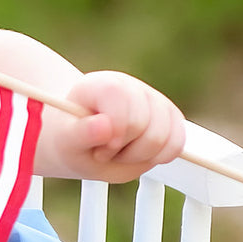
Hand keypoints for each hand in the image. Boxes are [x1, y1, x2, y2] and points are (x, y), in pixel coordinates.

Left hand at [52, 71, 185, 182]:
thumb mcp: (65, 141)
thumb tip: (105, 127)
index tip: (98, 148)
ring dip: (140, 156)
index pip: (122, 99)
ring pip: (166, 136)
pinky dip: (158, 157)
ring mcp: (155, 100)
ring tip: (119, 153)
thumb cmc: (71, 140)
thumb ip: (82, 134)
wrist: (79, 141)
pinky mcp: (170, 117)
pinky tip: (137, 155)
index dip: (114, 132)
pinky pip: (177, 144)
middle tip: (105, 151)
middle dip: (124, 149)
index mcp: (103, 84)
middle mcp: (133, 87)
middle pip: (145, 124)